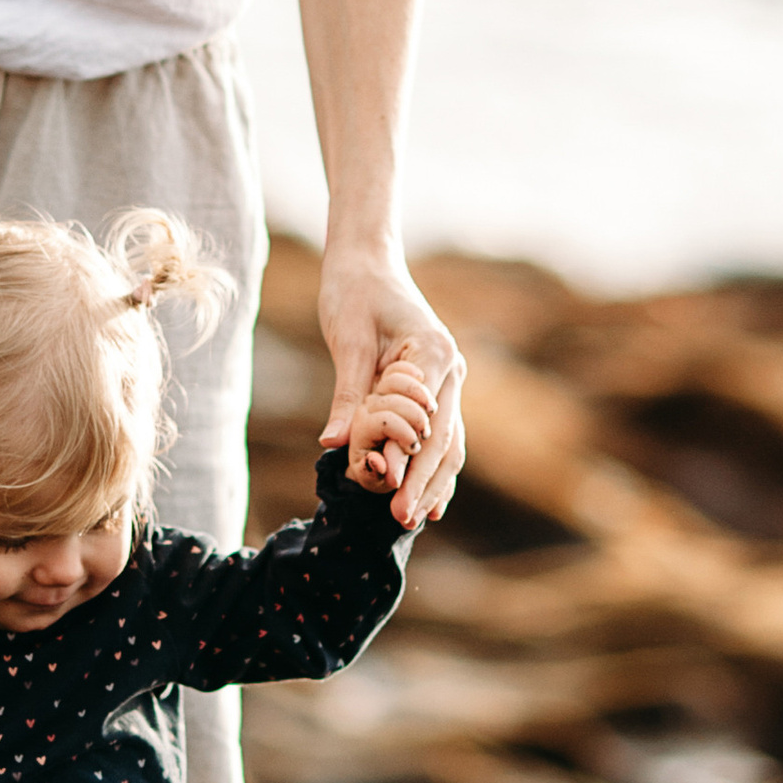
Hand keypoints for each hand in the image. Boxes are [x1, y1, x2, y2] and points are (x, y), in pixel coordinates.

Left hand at [314, 244, 464, 528]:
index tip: (392, 491)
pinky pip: (442, 436)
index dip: (411, 458)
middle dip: (424, 482)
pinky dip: (435, 469)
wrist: (367, 263)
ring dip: (434, 484)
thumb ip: (347, 393)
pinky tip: (429, 505)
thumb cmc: (354, 293)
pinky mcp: (435, 389)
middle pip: (444, 438)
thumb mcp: (346, 338)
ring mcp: (447, 381)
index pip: (424, 416)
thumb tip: (333, 443)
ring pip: (449, 443)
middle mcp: (449, 369)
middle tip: (402, 519)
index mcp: (432, 353)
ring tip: (415, 520)